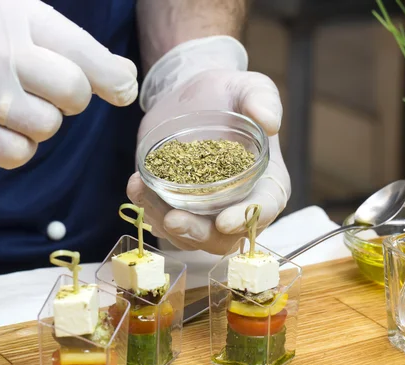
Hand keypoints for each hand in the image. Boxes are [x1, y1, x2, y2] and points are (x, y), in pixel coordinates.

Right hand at [0, 0, 137, 168]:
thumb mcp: (8, 9)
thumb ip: (63, 38)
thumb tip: (123, 78)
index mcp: (14, 14)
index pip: (82, 52)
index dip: (112, 76)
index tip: (123, 88)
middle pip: (73, 93)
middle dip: (71, 97)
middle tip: (48, 88)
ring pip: (48, 126)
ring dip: (42, 121)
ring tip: (13, 102)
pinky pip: (20, 153)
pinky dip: (20, 145)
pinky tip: (1, 124)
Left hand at [127, 37, 289, 254]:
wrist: (193, 97)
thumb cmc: (229, 94)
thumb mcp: (250, 86)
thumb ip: (262, 99)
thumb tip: (269, 122)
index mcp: (266, 183)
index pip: (263, 209)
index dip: (246, 220)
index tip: (224, 221)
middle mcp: (237, 204)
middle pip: (222, 237)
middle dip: (198, 234)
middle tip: (173, 219)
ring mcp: (205, 210)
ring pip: (188, 235)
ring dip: (163, 221)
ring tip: (143, 190)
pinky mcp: (177, 204)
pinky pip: (163, 218)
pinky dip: (147, 207)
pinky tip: (135, 186)